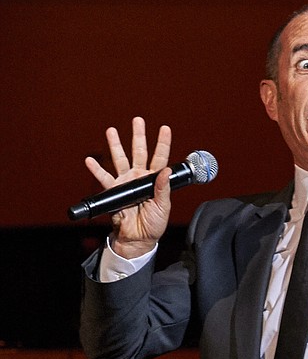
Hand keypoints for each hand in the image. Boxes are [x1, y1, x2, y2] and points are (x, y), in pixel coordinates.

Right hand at [84, 116, 171, 257]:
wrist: (138, 239)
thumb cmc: (154, 224)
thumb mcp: (163, 206)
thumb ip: (163, 188)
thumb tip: (166, 171)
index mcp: (154, 179)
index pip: (160, 158)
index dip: (163, 143)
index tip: (165, 128)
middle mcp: (139, 177)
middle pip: (139, 152)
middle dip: (138, 136)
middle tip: (137, 120)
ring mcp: (126, 182)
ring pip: (120, 159)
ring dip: (115, 145)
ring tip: (111, 130)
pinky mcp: (114, 191)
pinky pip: (104, 178)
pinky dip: (96, 169)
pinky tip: (90, 160)